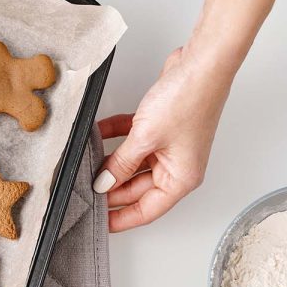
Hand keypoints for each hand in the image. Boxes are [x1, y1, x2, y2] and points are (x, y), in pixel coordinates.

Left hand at [93, 46, 233, 231]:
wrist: (201, 63)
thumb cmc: (189, 100)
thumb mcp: (145, 138)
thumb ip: (121, 164)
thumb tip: (104, 183)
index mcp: (181, 178)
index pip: (146, 210)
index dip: (121, 219)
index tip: (100, 224)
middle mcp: (177, 166)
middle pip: (137, 188)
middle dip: (111, 188)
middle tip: (84, 190)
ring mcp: (168, 146)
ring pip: (132, 164)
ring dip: (111, 163)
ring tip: (86, 165)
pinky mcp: (160, 127)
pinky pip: (132, 140)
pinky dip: (115, 138)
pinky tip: (97, 136)